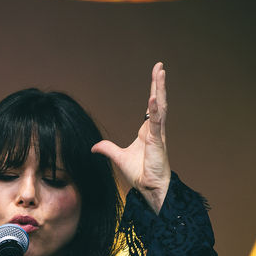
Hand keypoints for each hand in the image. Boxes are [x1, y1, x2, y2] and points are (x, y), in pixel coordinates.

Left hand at [91, 62, 170, 212]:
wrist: (149, 188)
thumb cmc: (140, 174)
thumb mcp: (119, 157)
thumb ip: (107, 149)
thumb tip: (94, 146)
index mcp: (148, 131)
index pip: (151, 106)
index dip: (154, 90)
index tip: (156, 75)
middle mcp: (155, 130)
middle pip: (158, 101)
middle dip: (159, 83)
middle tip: (160, 66)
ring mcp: (158, 134)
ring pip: (161, 107)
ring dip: (160, 89)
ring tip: (161, 73)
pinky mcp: (157, 142)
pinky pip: (156, 122)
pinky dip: (155, 109)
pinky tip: (153, 97)